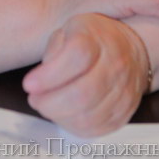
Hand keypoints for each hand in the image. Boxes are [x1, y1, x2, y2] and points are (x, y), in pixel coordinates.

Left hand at [23, 13, 149, 135]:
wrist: (129, 47)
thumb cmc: (93, 38)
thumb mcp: (68, 29)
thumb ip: (54, 51)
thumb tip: (41, 82)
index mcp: (98, 38)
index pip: (76, 57)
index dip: (49, 75)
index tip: (29, 83)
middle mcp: (115, 64)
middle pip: (82, 94)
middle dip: (50, 103)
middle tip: (35, 99)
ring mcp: (123, 91)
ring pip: (88, 116)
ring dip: (59, 116)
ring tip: (47, 105)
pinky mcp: (123, 113)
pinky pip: (95, 129)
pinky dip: (73, 126)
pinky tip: (63, 114)